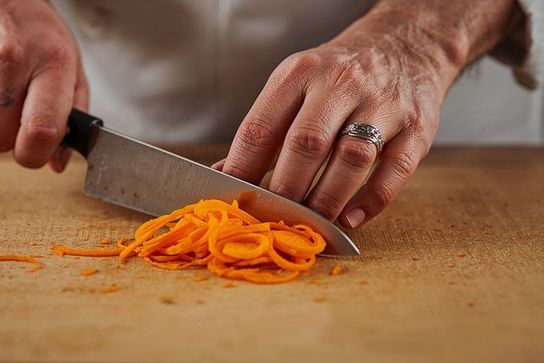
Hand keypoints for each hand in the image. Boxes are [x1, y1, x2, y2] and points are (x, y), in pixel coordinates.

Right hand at [0, 0, 87, 171]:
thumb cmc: (31, 28)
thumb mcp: (69, 64)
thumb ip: (71, 116)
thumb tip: (57, 162)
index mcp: (49, 62)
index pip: (40, 131)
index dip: (36, 155)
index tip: (36, 152)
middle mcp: (5, 59)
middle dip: (6, 136)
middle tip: (12, 112)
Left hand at [219, 1, 516, 227]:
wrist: (404, 43)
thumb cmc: (338, 74)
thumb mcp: (294, 84)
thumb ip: (265, 129)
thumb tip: (226, 174)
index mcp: (300, 73)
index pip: (261, 126)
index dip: (243, 169)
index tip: (235, 199)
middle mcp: (340, 84)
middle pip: (306, 144)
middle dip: (287, 189)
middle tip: (276, 215)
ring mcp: (382, 104)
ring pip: (351, 159)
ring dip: (327, 199)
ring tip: (312, 222)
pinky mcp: (416, 126)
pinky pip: (395, 169)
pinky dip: (372, 200)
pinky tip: (351, 218)